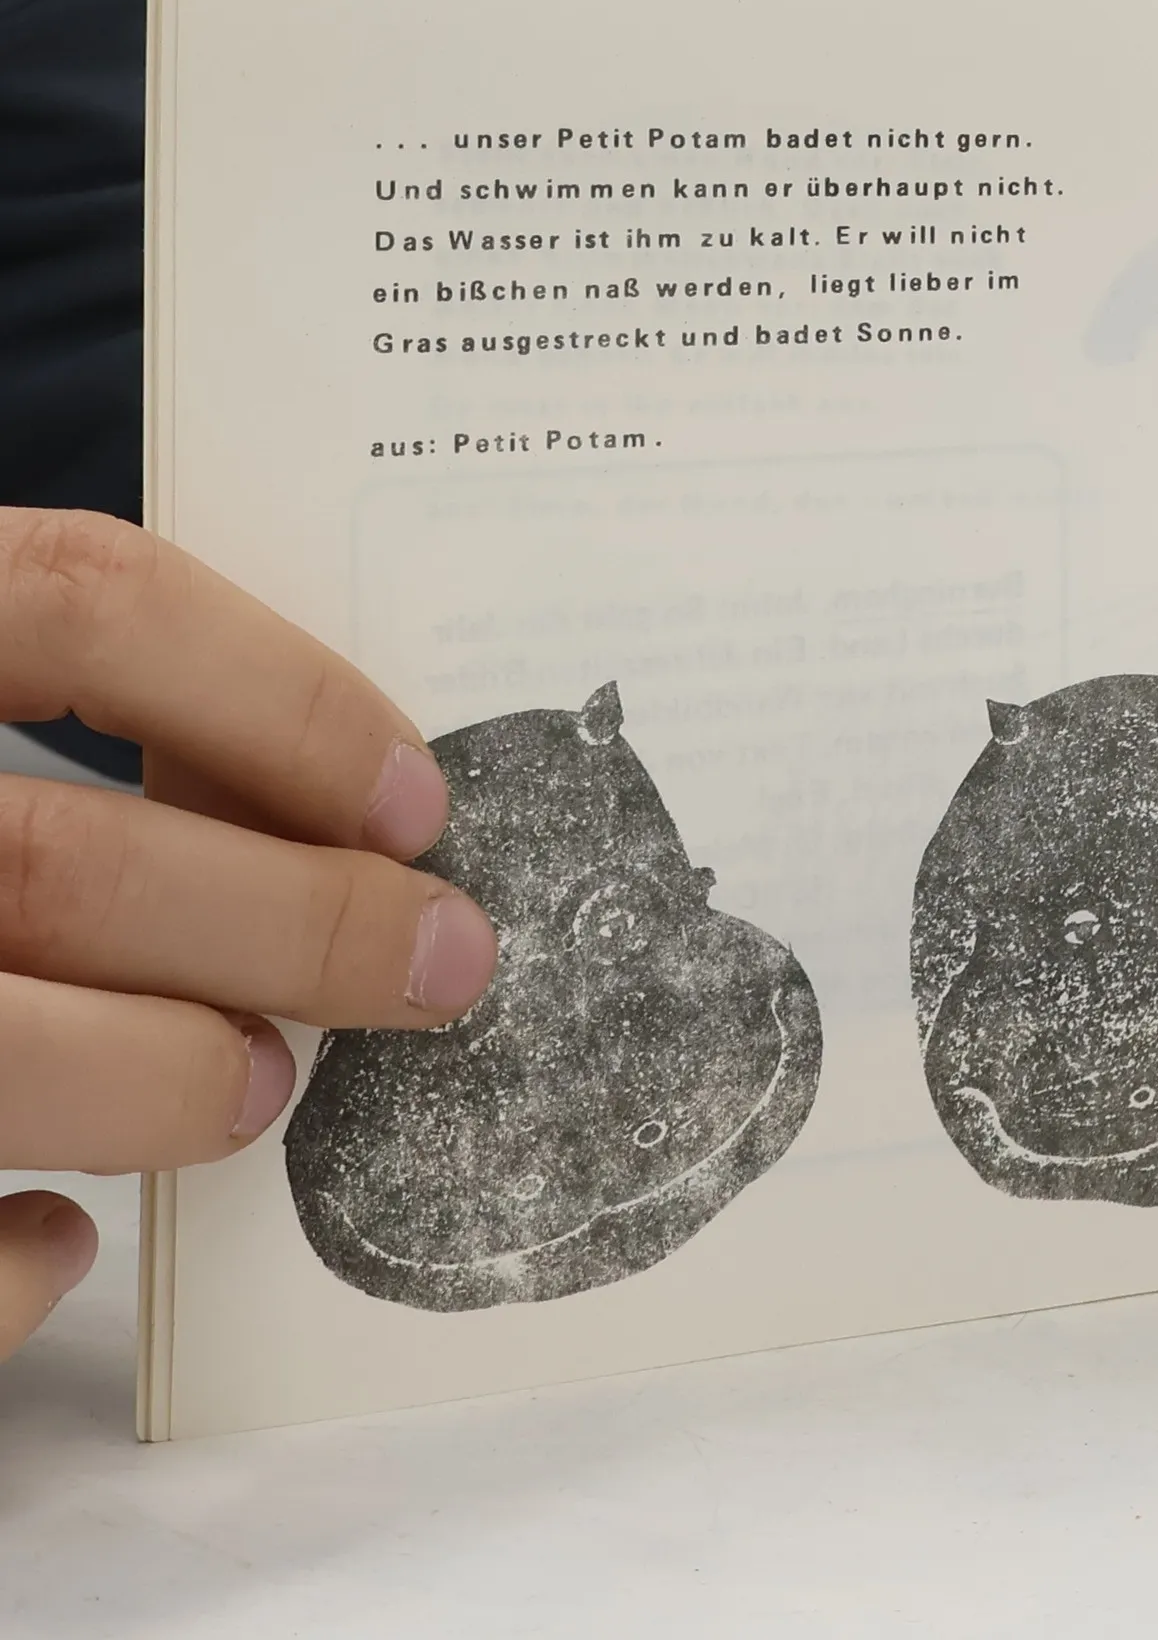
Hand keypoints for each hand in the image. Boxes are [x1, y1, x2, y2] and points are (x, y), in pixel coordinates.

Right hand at [0, 510, 496, 1359]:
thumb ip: (36, 693)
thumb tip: (298, 804)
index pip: (83, 595)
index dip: (283, 696)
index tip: (414, 797)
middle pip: (65, 857)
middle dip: (296, 922)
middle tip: (437, 963)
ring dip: (166, 1078)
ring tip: (261, 1085)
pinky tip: (57, 1243)